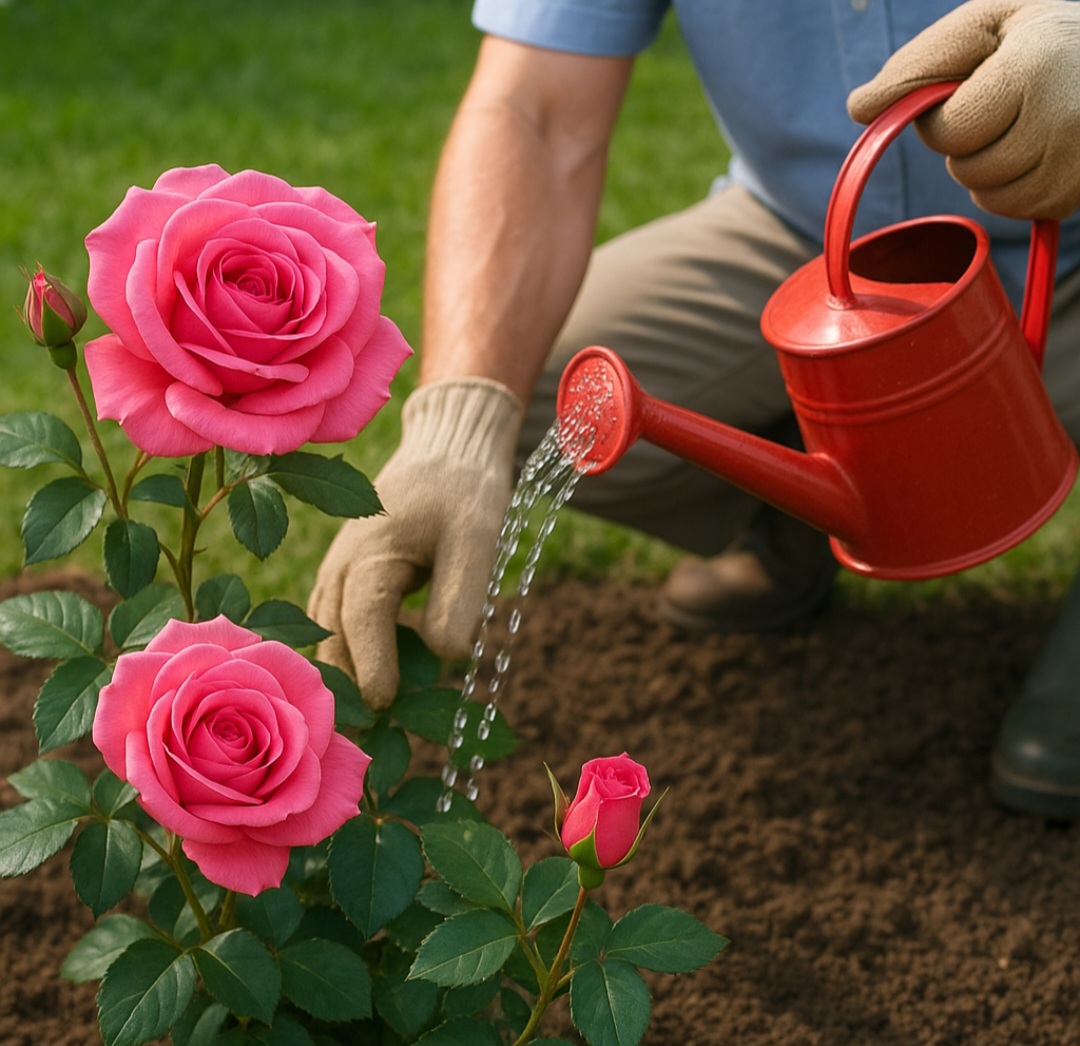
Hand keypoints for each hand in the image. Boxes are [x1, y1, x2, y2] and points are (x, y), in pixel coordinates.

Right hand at [308, 378, 522, 707]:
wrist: (448, 448)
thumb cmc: (465, 493)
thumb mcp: (477, 540)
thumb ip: (459, 598)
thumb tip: (445, 656)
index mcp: (371, 552)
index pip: (362, 619)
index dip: (372, 664)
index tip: (384, 704)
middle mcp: (342, 564)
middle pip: (330, 635)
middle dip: (344, 685)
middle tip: (362, 736)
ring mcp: (338, 570)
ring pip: (325, 633)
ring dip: (338, 674)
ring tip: (358, 723)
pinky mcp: (348, 576)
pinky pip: (332, 623)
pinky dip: (342, 654)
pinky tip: (361, 684)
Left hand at [847, 0, 1079, 219]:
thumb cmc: (1035, 34)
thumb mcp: (978, 28)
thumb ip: (916, 65)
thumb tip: (858, 107)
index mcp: (1031, 70)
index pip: (951, 131)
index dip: (942, 117)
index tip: (966, 91)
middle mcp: (1062, 121)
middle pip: (967, 170)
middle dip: (966, 144)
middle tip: (999, 108)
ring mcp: (1075, 162)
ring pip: (989, 197)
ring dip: (987, 170)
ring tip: (1019, 126)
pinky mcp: (1077, 192)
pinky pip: (1018, 210)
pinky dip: (1013, 187)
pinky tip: (1034, 149)